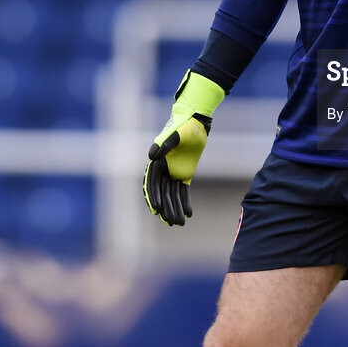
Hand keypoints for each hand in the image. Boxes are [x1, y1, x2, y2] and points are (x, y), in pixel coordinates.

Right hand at [143, 70, 224, 225]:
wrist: (197, 123)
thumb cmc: (184, 127)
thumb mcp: (174, 134)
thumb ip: (163, 144)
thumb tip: (151, 156)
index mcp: (157, 163)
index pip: (152, 183)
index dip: (153, 196)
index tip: (156, 209)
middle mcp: (163, 170)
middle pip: (162, 193)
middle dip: (166, 208)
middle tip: (171, 223)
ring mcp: (174, 173)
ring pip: (172, 195)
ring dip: (175, 209)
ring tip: (180, 223)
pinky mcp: (184, 175)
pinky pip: (183, 191)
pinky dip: (185, 202)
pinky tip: (189, 213)